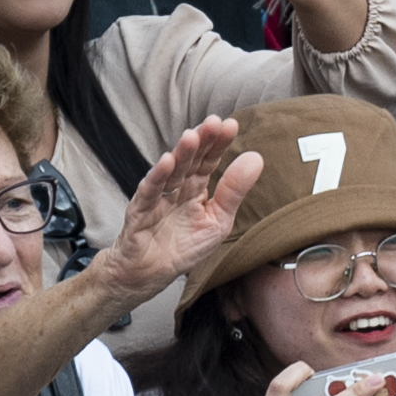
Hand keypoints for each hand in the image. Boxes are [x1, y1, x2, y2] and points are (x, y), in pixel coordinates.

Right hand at [82, 116, 262, 305]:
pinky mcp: (140, 213)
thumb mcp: (218, 220)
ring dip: (181, 154)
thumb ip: (234, 191)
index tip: (231, 125)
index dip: (219, 144)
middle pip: (190, 161)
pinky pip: (148, 193)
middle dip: (202, 141)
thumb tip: (256, 158)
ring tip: (192, 136)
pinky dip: (157, 178)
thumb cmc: (183, 245)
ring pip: (170, 172)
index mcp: (196, 188)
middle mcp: (176, 188)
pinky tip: (166, 162)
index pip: (209, 161)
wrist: (150, 273)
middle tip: (214, 122)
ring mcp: (157, 198)